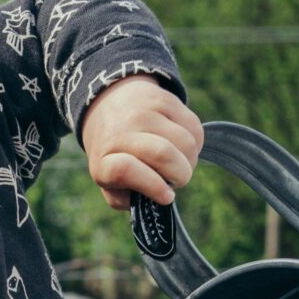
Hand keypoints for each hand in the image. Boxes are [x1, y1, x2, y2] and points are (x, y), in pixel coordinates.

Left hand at [80, 76, 203, 209]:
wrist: (110, 106)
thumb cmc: (114, 156)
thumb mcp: (109, 182)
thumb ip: (125, 199)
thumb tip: (155, 199)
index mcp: (103, 159)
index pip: (125, 169)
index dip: (152, 186)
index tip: (167, 196)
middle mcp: (120, 131)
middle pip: (164, 154)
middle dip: (180, 176)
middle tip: (176, 180)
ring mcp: (143, 112)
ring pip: (185, 142)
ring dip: (190, 161)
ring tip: (179, 163)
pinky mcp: (164, 99)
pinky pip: (194, 128)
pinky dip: (195, 144)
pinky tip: (182, 146)